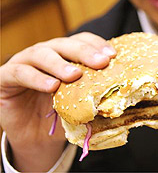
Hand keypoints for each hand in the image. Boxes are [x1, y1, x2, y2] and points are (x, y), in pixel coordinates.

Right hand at [0, 32, 115, 170]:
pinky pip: (21, 73)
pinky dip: (37, 78)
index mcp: (66, 56)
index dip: (97, 45)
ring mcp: (25, 63)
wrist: (36, 138)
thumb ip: (96, 96)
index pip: (82, 41)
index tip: (113, 55)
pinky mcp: (6, 77)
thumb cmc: (62, 116)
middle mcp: (47, 54)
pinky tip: (51, 86)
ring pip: (42, 54)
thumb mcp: (82, 104)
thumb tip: (124, 97)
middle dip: (84, 52)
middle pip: (65, 44)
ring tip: (75, 75)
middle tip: (101, 62)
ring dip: (60, 64)